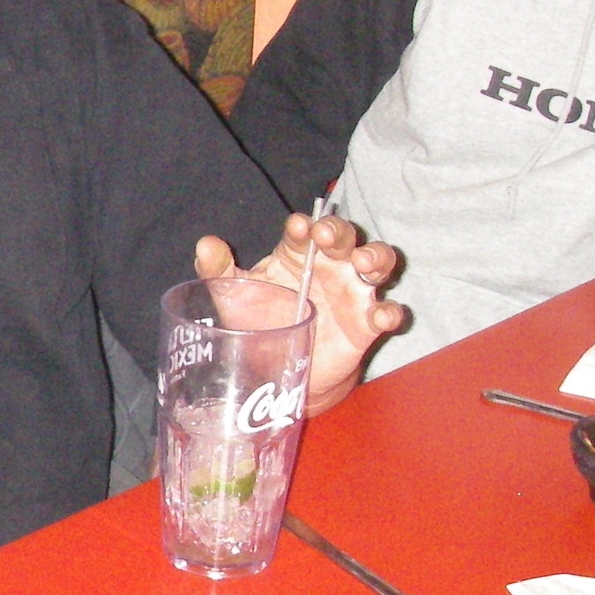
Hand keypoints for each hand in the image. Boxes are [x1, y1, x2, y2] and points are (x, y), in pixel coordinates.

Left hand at [194, 212, 404, 413]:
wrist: (276, 368)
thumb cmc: (259, 320)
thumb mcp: (232, 295)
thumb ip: (218, 270)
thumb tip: (205, 244)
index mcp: (297, 253)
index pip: (304, 231)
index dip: (303, 226)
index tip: (297, 229)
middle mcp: (330, 264)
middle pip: (345, 237)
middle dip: (339, 232)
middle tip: (326, 237)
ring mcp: (352, 291)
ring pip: (378, 262)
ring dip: (375, 258)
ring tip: (362, 264)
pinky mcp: (366, 323)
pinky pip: (387, 313)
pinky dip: (390, 312)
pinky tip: (381, 315)